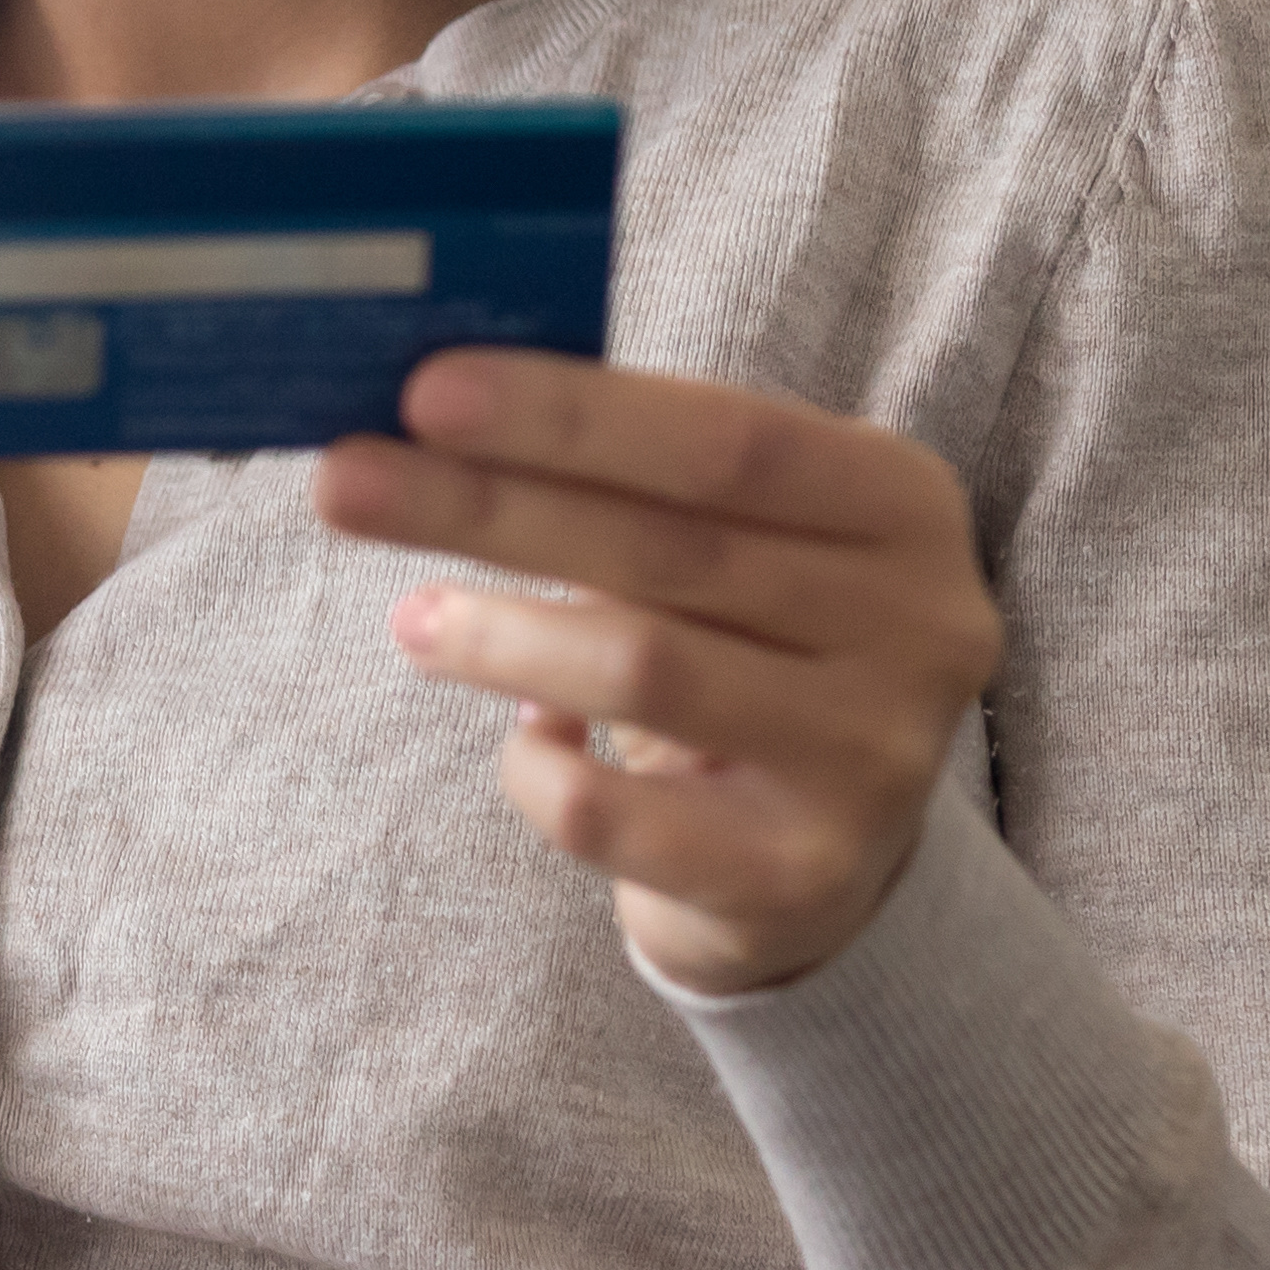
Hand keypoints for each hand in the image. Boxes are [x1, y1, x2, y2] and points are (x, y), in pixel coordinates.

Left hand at [325, 352, 1007, 995]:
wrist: (825, 855)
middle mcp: (919, 628)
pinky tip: (520, 741)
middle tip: (349, 483)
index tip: (427, 392)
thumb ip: (633, 476)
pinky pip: (610, 812)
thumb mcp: (741, 542)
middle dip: (489, 508)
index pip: (726, 440)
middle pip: (669, 547)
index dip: (570, 415)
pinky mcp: (800, 876)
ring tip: (412, 616)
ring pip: (642, 671)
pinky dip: (534, 768)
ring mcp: (871, 760)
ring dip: (497, 635)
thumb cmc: (750, 649)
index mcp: (905, 506)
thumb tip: (435, 414)